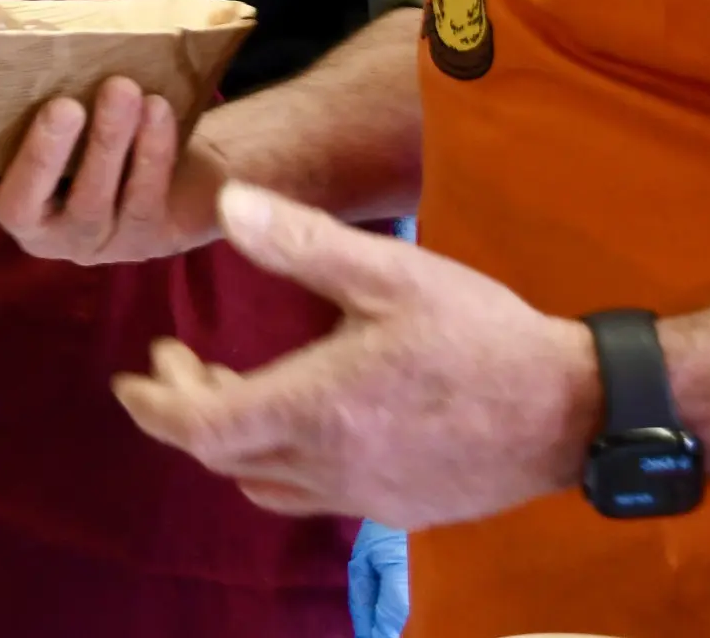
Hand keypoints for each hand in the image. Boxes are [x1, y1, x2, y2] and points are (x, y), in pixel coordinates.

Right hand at [0, 74, 228, 263]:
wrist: (194, 160)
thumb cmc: (113, 124)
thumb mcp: (71, 111)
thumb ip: (33, 95)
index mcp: (11, 198)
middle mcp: (44, 230)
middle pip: (24, 203)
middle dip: (43, 155)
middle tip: (63, 104)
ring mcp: (95, 241)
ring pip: (92, 202)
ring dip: (109, 145)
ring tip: (124, 89)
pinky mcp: (149, 240)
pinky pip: (145, 200)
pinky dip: (152, 154)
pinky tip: (158, 112)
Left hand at [111, 182, 598, 527]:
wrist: (576, 411)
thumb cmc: (483, 336)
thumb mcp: (391, 272)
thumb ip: (301, 242)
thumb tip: (226, 202)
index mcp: (318, 407)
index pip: (201, 426)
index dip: (154, 404)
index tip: (132, 376)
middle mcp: (331, 464)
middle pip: (223, 456)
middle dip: (186, 410)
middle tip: (180, 361)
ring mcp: (365, 495)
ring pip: (264, 482)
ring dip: (231, 439)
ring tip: (231, 385)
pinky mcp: (398, 508)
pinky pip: (312, 494)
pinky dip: (280, 459)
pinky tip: (302, 416)